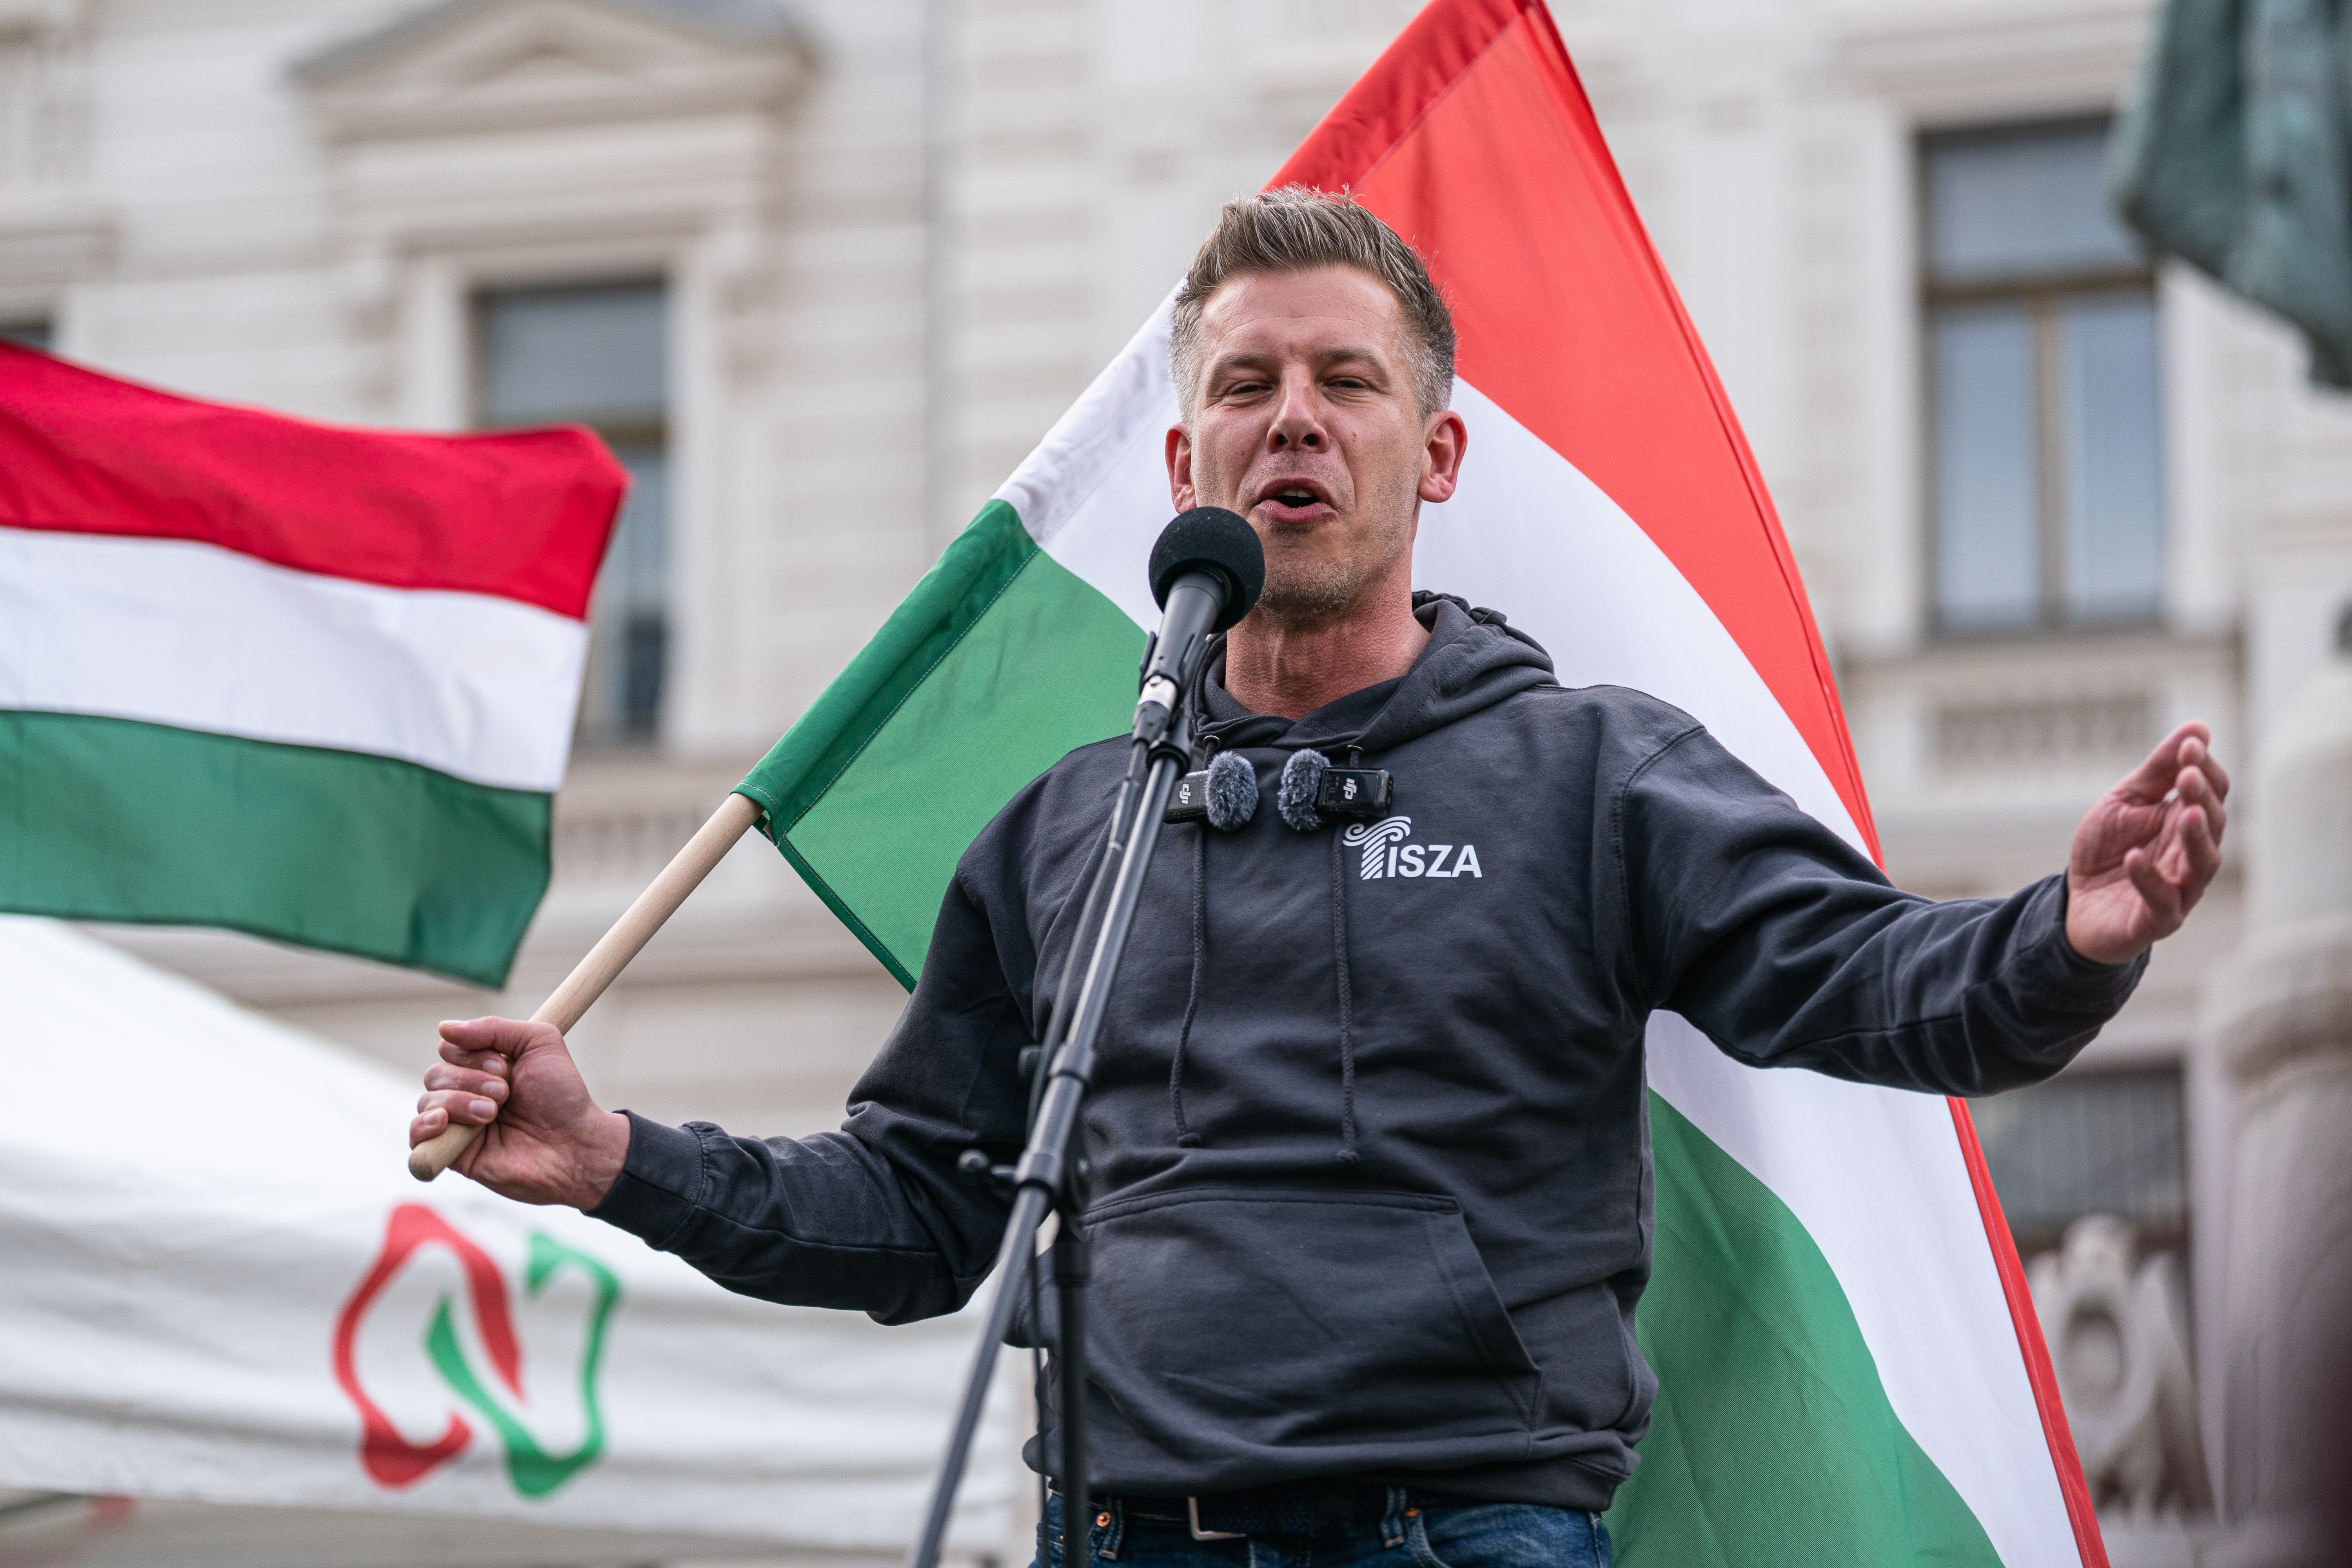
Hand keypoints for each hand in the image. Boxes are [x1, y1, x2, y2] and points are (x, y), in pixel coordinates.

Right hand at [410, 1017, 630, 1208]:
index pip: (449, 1049)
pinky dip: (422, 1127)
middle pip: (435, 1074)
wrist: (575, 1144)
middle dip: (469, 1079)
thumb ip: (494, 1028)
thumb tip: (444, 1028)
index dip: (470, 1053)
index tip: (503, 1065)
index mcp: (484, 1068)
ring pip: (427, 1102)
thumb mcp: (539, 1043)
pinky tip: (443, 1122)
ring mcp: (459, 1125)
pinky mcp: (454, 1155)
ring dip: (459, 1102)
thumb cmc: (562, 1095)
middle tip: (505, 1093)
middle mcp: (467, 1094)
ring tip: (493, 1113)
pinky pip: (415, 1140)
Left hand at [2065, 721, 2229, 964]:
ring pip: (2204, 864)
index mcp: (2187, 823)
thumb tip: (2198, 728)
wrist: (2076, 903)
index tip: (2191, 743)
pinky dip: (2149, 878)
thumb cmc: (2107, 849)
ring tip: (2185, 812)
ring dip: (2196, 836)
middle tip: (2188, 773)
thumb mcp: (2125, 802)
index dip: (2204, 767)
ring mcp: (2180, 889)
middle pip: (2214, 824)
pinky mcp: (2158, 919)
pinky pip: (2162, 901)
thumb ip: (2158, 770)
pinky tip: (2134, 857)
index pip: (2212, 792)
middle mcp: (2193, 855)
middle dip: (2202, 797)